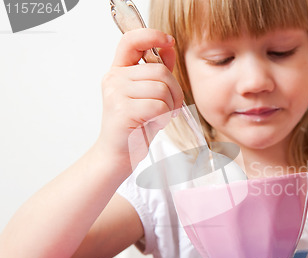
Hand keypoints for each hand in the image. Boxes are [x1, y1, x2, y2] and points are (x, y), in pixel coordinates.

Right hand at [99, 28, 183, 171]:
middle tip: (171, 107)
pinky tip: (155, 123)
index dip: (151, 35)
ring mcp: (116, 93)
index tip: (168, 40)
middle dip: (175, 91)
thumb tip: (168, 47)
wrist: (118, 154)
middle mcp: (114, 78)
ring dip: (170, 106)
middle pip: (159, 71)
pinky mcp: (123, 110)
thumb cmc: (135, 125)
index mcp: (119, 71)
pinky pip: (159, 105)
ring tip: (160, 117)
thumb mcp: (148, 94)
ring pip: (162, 88)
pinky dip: (164, 116)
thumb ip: (157, 71)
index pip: (131, 40)